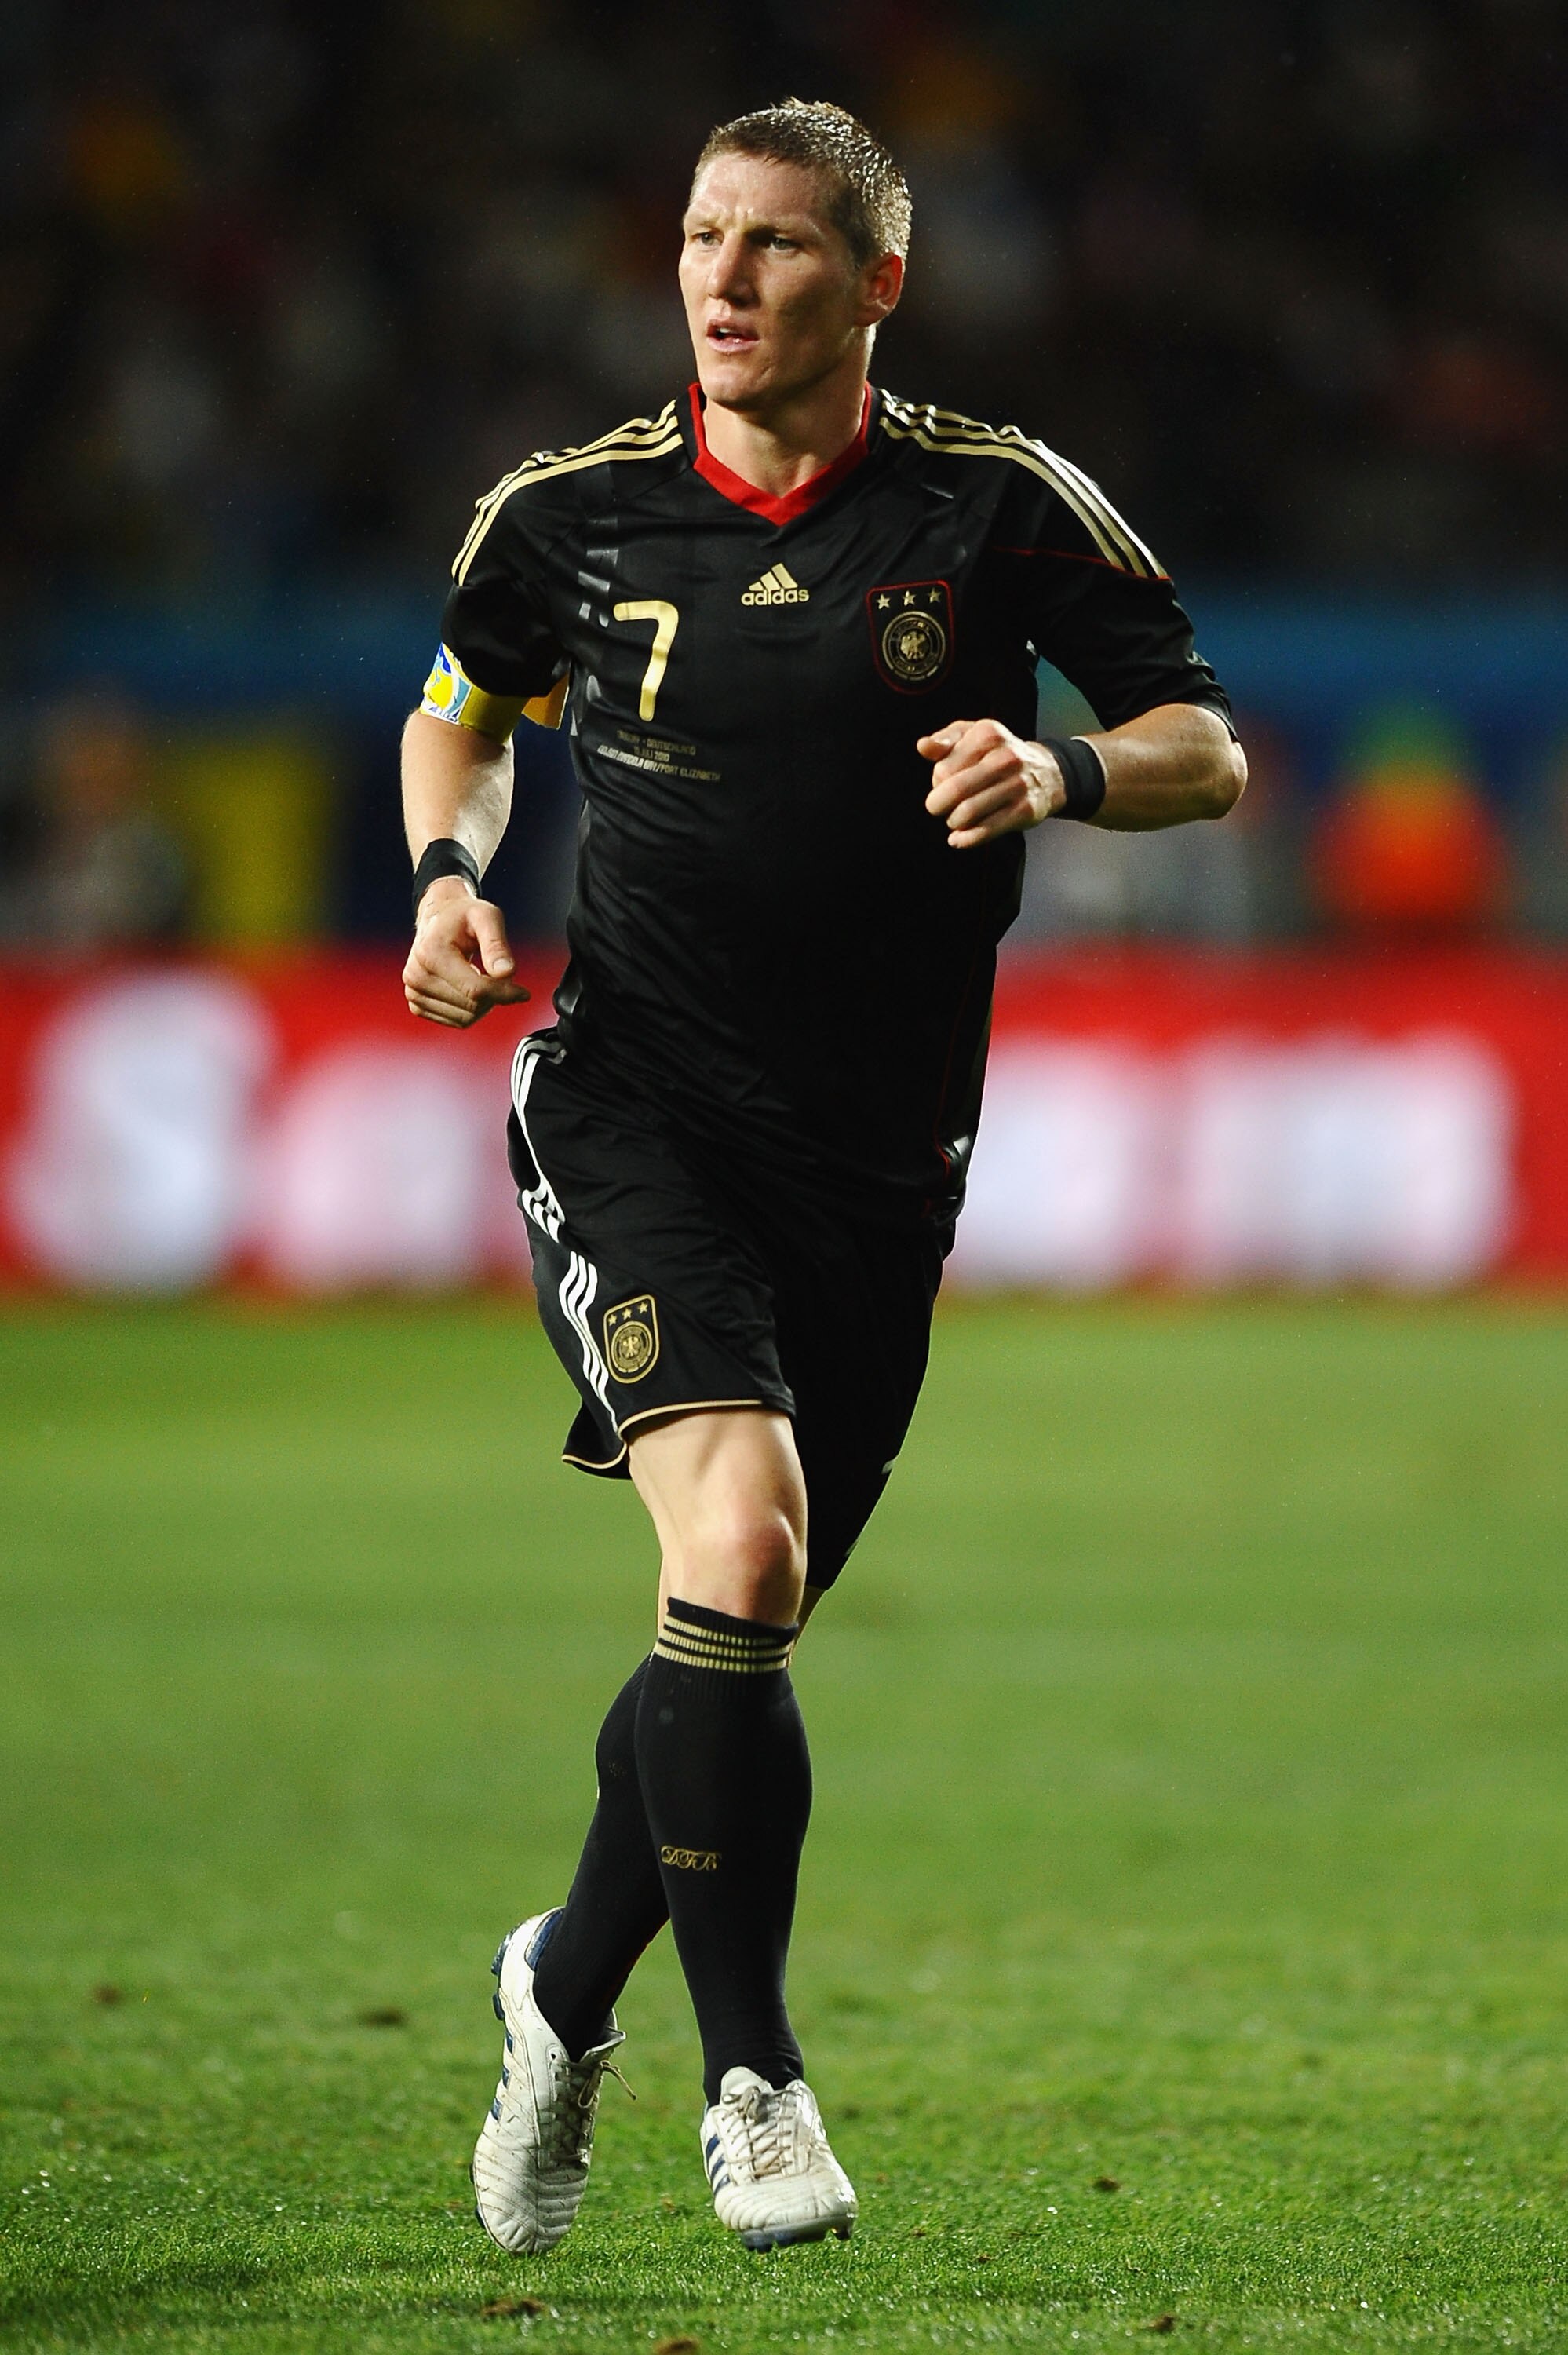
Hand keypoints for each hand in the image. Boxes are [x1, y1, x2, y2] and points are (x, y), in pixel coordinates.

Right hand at [402, 879, 528, 1027]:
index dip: (504, 994)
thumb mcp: (487, 917)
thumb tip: (507, 973)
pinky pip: (456, 1021)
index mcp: (431, 953)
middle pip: (472, 1006)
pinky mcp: (417, 1005)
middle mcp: (416, 975)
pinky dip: (472, 1010)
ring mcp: (414, 993)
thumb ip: (497, 945)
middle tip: (499, 975)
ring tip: (483, 977)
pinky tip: (470, 987)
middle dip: (495, 996)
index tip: (523, 992)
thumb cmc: (462, 916)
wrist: (437, 919)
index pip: (474, 989)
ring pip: (465, 1018)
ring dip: (484, 1004)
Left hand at [917, 718, 1065, 847]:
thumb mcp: (972, 736)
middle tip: (939, 808)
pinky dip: (965, 839)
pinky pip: (985, 831)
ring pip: (967, 813)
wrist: (1046, 773)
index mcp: (987, 735)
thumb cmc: (998, 753)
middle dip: (938, 805)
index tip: (943, 784)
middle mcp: (1005, 758)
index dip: (937, 782)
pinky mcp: (1024, 811)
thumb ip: (945, 741)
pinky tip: (958, 839)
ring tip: (956, 819)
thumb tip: (923, 746)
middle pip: (954, 791)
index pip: (944, 769)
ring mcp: (1017, 785)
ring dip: (953, 822)